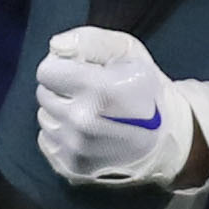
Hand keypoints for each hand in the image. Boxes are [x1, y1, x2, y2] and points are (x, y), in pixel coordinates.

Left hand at [36, 25, 197, 187]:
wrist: (165, 141)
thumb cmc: (145, 90)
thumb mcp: (128, 52)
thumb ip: (90, 41)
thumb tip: (55, 46)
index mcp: (98, 90)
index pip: (46, 71)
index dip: (63, 67)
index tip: (81, 72)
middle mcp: (83, 122)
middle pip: (43, 94)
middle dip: (62, 89)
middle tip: (89, 94)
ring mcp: (76, 149)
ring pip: (45, 117)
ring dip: (61, 112)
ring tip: (90, 114)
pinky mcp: (71, 167)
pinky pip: (47, 141)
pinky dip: (61, 135)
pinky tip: (85, 133)